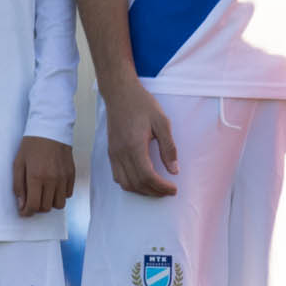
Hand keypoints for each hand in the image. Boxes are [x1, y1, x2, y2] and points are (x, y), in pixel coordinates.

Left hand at [14, 135, 74, 216]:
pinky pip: (68, 194)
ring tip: (44, 193)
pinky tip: (53, 186)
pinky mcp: (71, 174)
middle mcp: (51, 179)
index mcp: (36, 176)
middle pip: (46, 207)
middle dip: (37, 207)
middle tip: (32, 199)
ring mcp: (63, 177)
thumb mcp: (18, 163)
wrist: (50, 129)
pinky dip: (60, 194)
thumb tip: (21, 205)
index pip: (33, 205)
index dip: (27, 212)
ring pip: (59, 204)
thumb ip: (18, 185)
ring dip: (50, 203)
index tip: (24, 211)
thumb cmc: (32, 145)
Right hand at [102, 80, 177, 196]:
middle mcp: (121, 153)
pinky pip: (118, 176)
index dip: (161, 187)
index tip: (173, 189)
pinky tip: (141, 181)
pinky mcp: (111, 152)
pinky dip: (130, 184)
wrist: (120, 93)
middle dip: (154, 192)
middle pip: (137, 183)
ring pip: (125, 183)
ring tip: (157, 189)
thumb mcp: (162, 122)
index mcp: (135, 146)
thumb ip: (169, 147)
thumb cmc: (142, 104)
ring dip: (142, 191)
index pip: (147, 176)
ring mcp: (114, 154)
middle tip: (168, 191)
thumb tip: (174, 170)